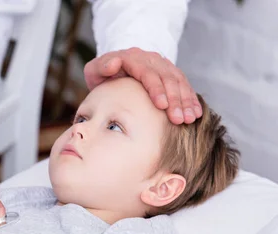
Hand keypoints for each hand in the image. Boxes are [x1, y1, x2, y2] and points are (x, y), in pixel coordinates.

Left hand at [84, 47, 201, 124]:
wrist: (114, 66)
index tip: (162, 105)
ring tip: (189, 119)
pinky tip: (195, 113)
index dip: (156, 89)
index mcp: (133, 58)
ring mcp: (163, 65)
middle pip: (167, 78)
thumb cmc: (102, 74)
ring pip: (179, 82)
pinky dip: (191, 99)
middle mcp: (151, 59)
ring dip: (186, 101)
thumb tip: (114, 63)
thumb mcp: (94, 70)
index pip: (148, 73)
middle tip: (178, 119)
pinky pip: (184, 85)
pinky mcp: (171, 74)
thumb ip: (100, 67)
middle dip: (175, 99)